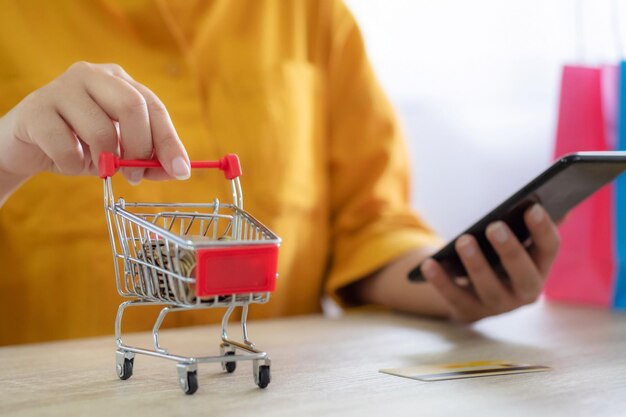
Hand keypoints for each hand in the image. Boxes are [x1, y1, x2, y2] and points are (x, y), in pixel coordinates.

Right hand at [0, 61, 189, 183]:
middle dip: (140, 148)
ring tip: (95, 167)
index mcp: (118, 81)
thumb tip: (177, 170)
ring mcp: (61, 88)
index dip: (170, 141)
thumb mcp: (118, 153)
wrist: (24, 147)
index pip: (154, 107)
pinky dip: (73, 166)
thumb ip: (148, 159)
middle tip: (134, 176)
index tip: (181, 171)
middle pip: (132, 107)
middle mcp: (92, 75)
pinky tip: (66, 162)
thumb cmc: (78, 145)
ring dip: (104, 162)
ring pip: (101, 130)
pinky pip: (67, 148)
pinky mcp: (36, 110)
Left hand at [420, 203, 559, 321]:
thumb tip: (543, 199)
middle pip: (523, 275)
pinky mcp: (470, 311)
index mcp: (540, 266)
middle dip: (510, 251)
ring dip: (476, 264)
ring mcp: (498, 305)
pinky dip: (441, 280)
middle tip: (495, 227)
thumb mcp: (514, 240)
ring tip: (463, 241)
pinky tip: (429, 263)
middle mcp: (525, 290)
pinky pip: (455, 296)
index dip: (543, 230)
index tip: (532, 208)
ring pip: (489, 288)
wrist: (475, 293)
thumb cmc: (498, 255)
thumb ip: (528, 222)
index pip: (550, 249)